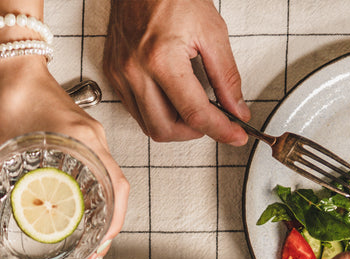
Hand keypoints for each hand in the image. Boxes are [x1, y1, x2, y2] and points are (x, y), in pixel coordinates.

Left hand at [0, 57, 129, 258]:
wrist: (15, 64)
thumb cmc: (11, 95)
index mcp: (82, 141)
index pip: (116, 187)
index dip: (112, 224)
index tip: (98, 250)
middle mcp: (94, 141)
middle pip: (117, 192)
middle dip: (108, 230)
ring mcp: (92, 138)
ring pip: (111, 183)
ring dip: (104, 215)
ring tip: (89, 244)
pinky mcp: (83, 137)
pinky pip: (100, 171)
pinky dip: (96, 196)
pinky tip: (81, 213)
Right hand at [103, 0, 248, 145]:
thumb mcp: (212, 33)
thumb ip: (226, 77)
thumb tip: (236, 108)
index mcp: (161, 59)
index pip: (195, 112)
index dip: (220, 130)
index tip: (234, 135)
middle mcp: (135, 71)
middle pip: (165, 129)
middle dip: (193, 133)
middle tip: (213, 122)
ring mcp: (120, 74)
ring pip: (147, 126)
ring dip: (174, 126)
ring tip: (192, 109)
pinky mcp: (113, 74)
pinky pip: (135, 110)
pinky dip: (156, 113)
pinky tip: (171, 99)